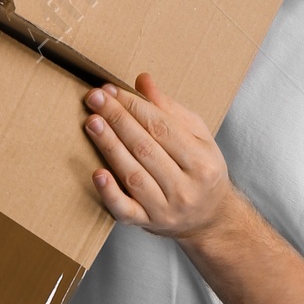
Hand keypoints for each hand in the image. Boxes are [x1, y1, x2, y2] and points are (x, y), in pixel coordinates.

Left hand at [84, 73, 233, 242]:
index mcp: (202, 162)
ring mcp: (166, 208)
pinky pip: (126, 210)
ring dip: (110, 146)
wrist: (211, 220)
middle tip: (95, 99)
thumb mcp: (198, 138)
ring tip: (92, 123)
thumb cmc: (201, 172)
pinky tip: (97, 174)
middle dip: (118, 120)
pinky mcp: (148, 223)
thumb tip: (142, 80)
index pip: (162, 128)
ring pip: (133, 174)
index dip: (134, 106)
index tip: (112, 90)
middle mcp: (186, 187)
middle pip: (145, 148)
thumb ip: (170, 110)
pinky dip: (110, 193)